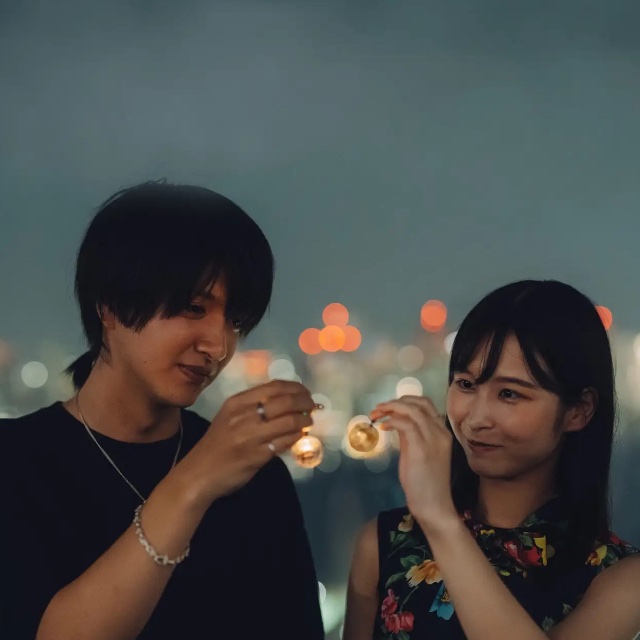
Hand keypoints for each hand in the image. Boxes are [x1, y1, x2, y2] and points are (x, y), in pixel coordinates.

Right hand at [182, 380, 315, 506]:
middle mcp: (243, 415)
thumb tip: (289, 399)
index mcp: (237, 402)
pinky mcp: (256, 455)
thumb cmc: (218, 443)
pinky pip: (285, 442)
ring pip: (289, 421)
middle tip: (313, 406)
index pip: (274, 387)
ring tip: (308, 422)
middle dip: (305, 402)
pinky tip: (299, 436)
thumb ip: (255, 406)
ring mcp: (250, 436)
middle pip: (285, 401)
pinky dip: (296, 437)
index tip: (306, 392)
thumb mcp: (230, 416)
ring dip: (304, 421)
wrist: (198, 473)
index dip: (296, 388)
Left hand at [370, 395, 456, 528]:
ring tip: (376, 415)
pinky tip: (382, 427)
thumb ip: (411, 436)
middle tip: (378, 409)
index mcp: (442, 433)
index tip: (387, 407)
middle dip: (396, 401)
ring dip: (391, 408)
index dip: (404, 401)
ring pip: (413, 410)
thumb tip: (396, 422)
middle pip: (420, 402)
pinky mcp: (422, 449)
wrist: (434, 506)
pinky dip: (392, 421)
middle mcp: (440, 432)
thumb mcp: (418, 452)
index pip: (426, 404)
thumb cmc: (425, 483)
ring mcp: (433, 439)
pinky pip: (406, 424)